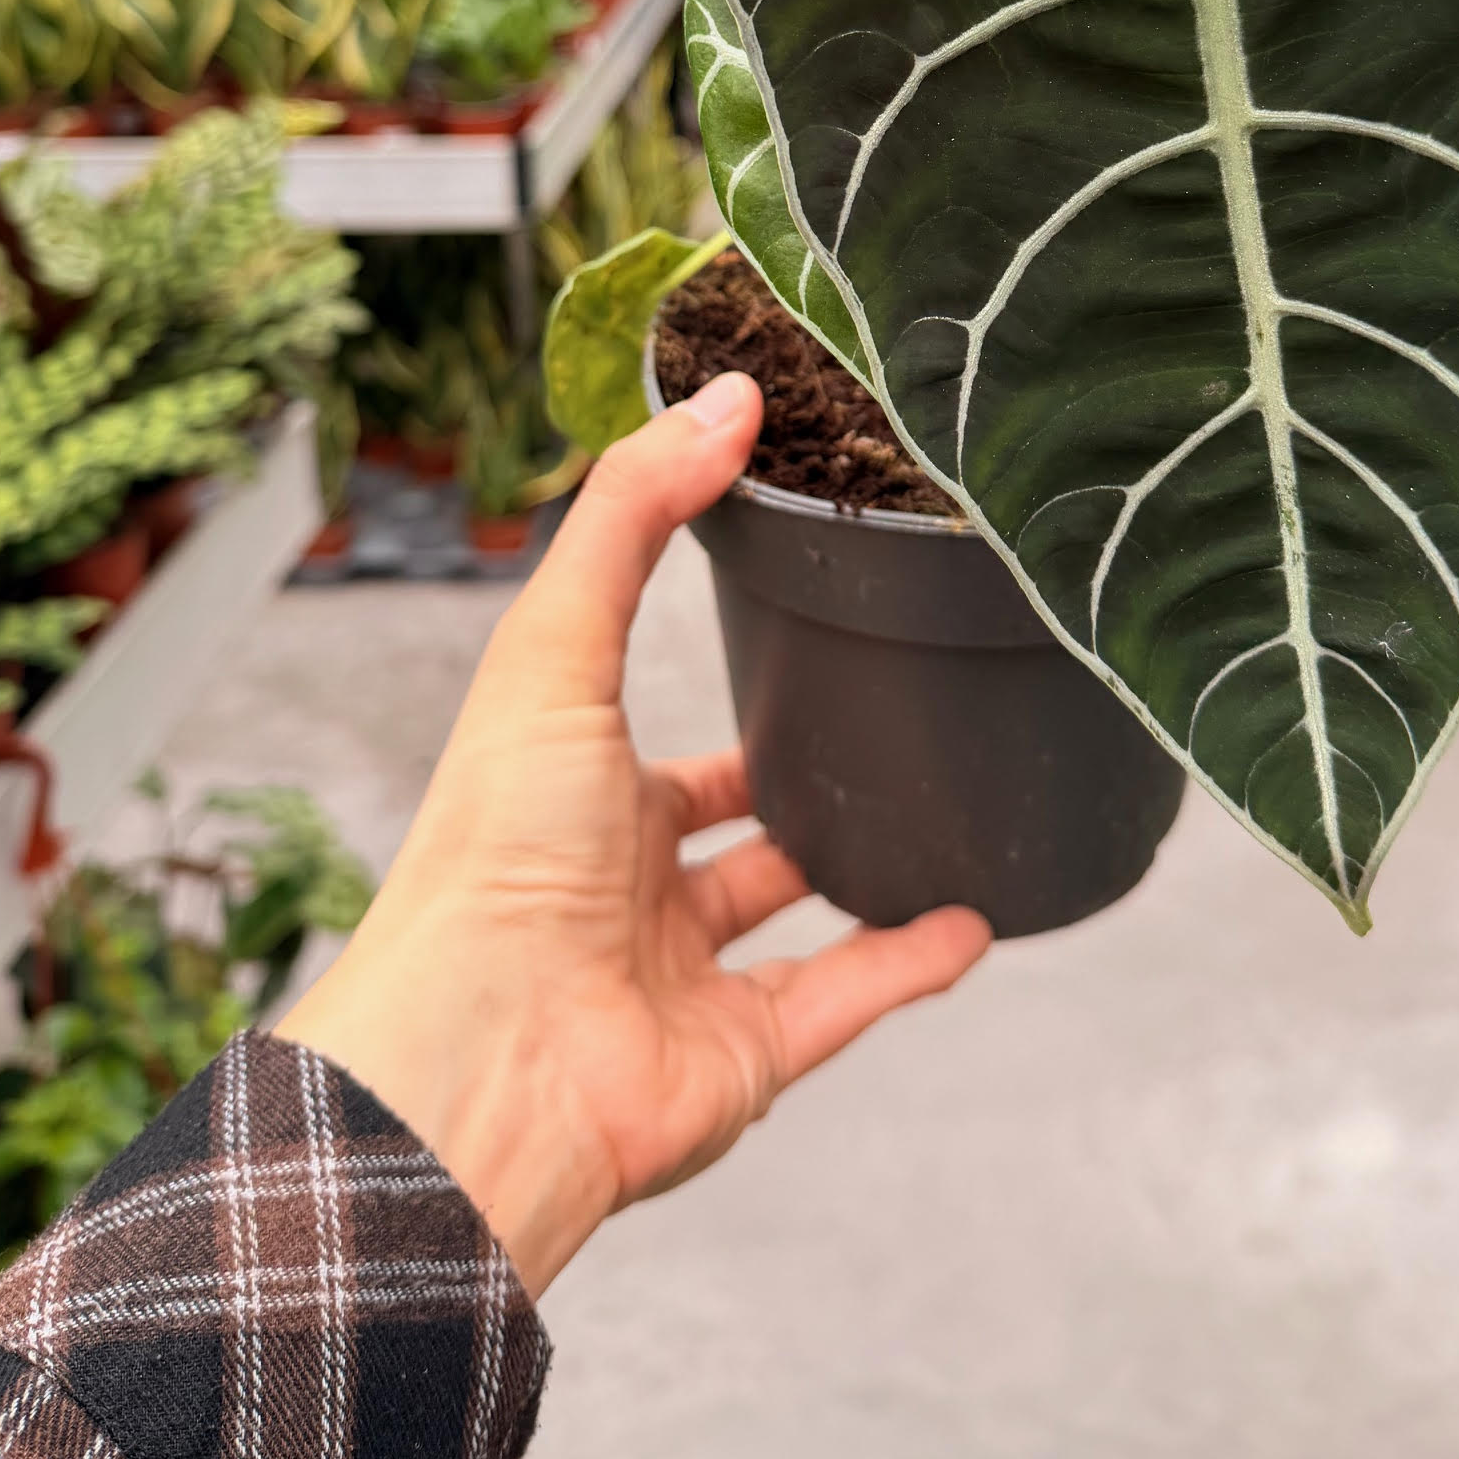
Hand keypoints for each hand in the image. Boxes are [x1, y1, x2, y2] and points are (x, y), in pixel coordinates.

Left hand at [278, 370, 991, 1295]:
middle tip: (869, 733)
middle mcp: (626, 894)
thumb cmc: (493, 852)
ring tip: (940, 821)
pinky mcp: (740, 1062)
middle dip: (783, 794)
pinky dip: (909, 967)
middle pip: (724, 836)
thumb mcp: (556, 647)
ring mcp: (684, 982)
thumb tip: (725, 396)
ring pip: (789, 922)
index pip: (658, 752)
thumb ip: (634, 516)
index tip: (791, 641)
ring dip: (859, 877)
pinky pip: (843, 1003)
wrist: (482, 1058)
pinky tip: (975, 923)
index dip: (715, 701)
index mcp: (575, 802)